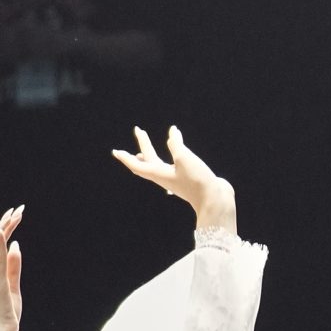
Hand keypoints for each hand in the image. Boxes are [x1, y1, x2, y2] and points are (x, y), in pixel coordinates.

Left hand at [112, 125, 237, 234]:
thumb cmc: (197, 181)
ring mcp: (175, 179)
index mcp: (159, 174)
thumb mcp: (184, 158)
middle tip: (139, 130)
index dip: (126, 158)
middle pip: (147, 160)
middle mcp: (164, 177)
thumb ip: (176, 145)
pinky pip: (172, 166)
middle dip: (143, 145)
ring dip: (150, 155)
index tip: (115, 151)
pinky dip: (170, 156)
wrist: (215, 200)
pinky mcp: (186, 179)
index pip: (137, 165)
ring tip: (143, 150)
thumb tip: (172, 132)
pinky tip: (174, 155)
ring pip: (157, 165)